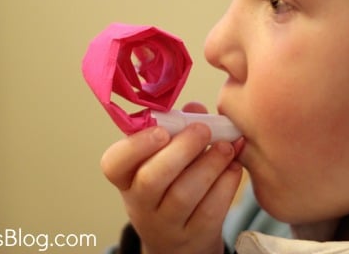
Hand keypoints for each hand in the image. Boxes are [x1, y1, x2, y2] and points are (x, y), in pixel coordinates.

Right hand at [101, 103, 243, 253]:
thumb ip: (178, 128)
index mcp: (126, 177)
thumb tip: (196, 109)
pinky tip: (234, 166)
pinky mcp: (195, 236)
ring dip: (209, 164)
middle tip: (203, 130)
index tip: (162, 130)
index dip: (137, 145)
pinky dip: (226, 183)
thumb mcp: (165, 157)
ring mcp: (166, 225)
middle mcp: (140, 204)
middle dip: (181, 150)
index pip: (114, 163)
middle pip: (152, 180)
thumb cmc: (172, 183)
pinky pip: (210, 210)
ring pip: (184, 195)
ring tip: (226, 146)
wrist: (181, 240)